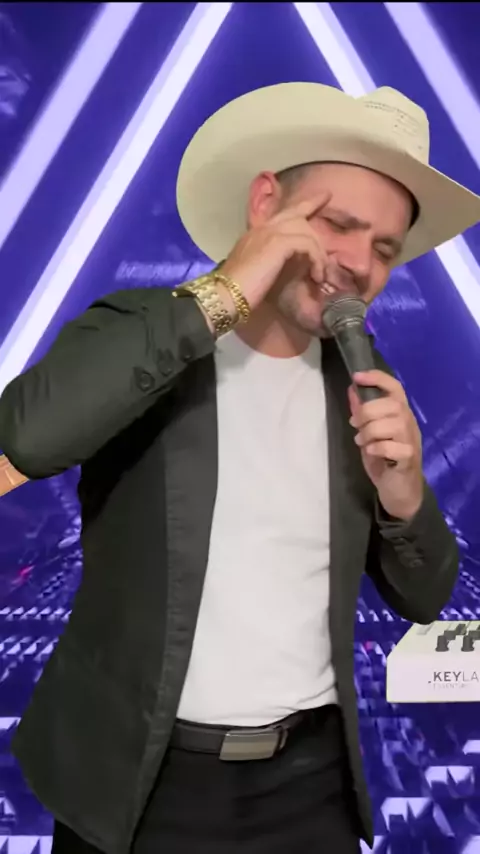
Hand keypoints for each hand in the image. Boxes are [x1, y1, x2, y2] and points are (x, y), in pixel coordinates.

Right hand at [218, 192, 331, 312]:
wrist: (225, 294)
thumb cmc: (238, 291)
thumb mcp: (257, 272)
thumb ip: (273, 263)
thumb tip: (294, 266)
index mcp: (256, 234)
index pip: (281, 215)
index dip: (301, 205)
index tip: (319, 197)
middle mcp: (263, 228)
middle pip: (295, 212)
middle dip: (313, 205)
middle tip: (327, 199)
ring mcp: (270, 233)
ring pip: (305, 230)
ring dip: (318, 253)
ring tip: (320, 274)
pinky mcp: (278, 243)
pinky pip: (307, 244)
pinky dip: (316, 260)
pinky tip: (316, 276)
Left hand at [348, 370, 423, 520]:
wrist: (400, 493)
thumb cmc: (384, 461)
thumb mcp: (369, 434)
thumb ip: (363, 413)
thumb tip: (352, 389)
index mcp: (400, 415)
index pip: (395, 388)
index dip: (377, 378)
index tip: (357, 376)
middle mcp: (409, 424)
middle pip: (392, 404)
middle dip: (368, 412)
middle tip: (355, 425)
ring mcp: (411, 441)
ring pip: (394, 424)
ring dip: (371, 431)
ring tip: (362, 441)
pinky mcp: (408, 459)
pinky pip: (394, 446)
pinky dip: (378, 447)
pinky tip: (372, 453)